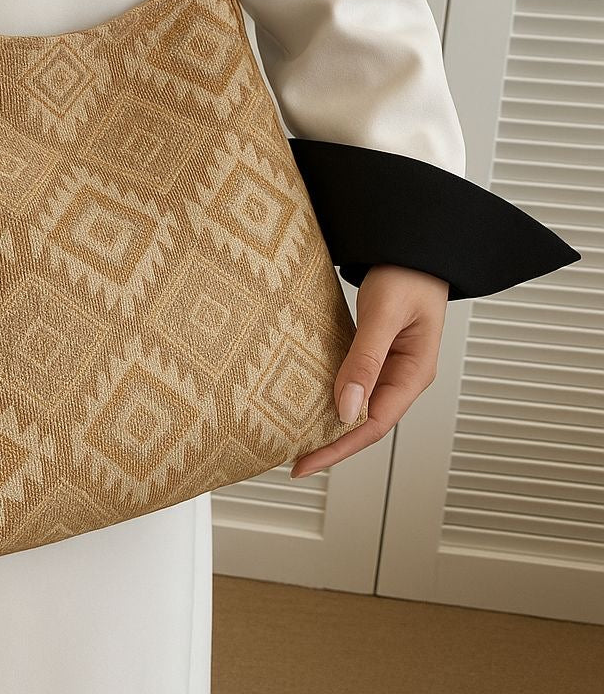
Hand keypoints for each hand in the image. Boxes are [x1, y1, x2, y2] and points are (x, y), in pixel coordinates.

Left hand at [289, 264, 449, 478]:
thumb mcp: (384, 315)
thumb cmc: (407, 272)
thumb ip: (365, 359)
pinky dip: (332, 394)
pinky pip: (353, 381)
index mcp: (414, 374)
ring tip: (296, 436)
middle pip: (364, 422)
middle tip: (293, 460)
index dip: (338, 448)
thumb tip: (346, 408)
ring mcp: (389, 364)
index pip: (373, 425)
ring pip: (358, 404)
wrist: (410, 243)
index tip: (305, 463)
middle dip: (331, 444)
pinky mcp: (374, 350)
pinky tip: (310, 398)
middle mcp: (402, 375)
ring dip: (330, 422)